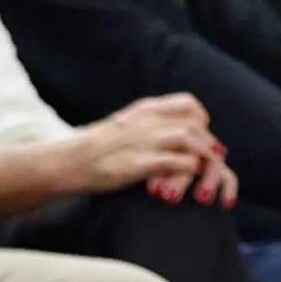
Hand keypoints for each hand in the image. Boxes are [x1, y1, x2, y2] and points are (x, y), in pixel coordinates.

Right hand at [81, 93, 234, 205]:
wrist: (68, 162)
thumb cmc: (97, 147)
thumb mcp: (126, 124)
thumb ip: (151, 123)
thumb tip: (178, 131)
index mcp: (145, 109)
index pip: (188, 103)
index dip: (201, 120)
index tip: (203, 135)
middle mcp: (147, 121)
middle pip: (194, 123)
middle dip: (208, 142)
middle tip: (212, 158)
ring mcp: (142, 141)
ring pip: (190, 140)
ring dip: (203, 156)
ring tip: (205, 171)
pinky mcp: (137, 163)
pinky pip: (176, 162)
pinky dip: (188, 170)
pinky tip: (187, 178)